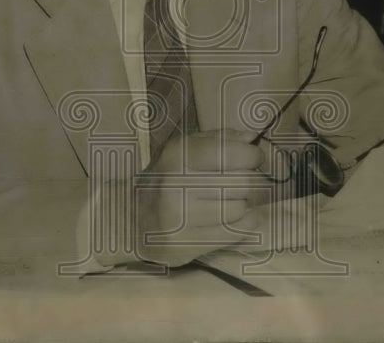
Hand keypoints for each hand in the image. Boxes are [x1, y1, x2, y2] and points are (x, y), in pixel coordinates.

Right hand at [129, 129, 271, 267]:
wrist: (130, 218)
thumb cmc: (165, 178)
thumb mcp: (184, 149)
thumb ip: (219, 139)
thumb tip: (250, 137)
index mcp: (178, 155)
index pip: (234, 153)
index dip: (253, 156)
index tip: (252, 159)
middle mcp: (176, 185)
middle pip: (243, 183)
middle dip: (251, 182)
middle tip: (244, 182)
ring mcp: (179, 218)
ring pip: (240, 209)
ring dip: (244, 205)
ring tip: (233, 201)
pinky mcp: (184, 245)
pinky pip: (233, 233)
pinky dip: (243, 225)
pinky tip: (236, 219)